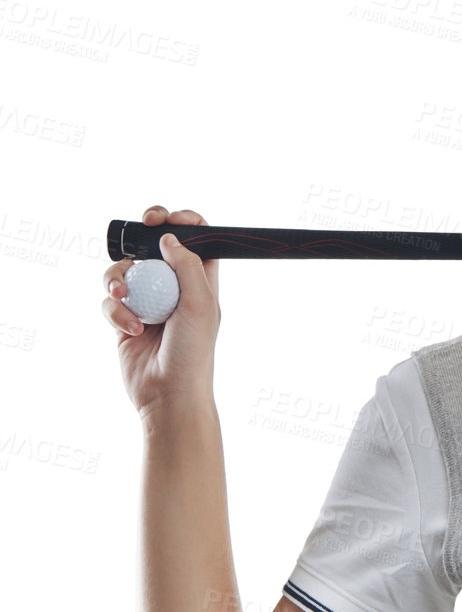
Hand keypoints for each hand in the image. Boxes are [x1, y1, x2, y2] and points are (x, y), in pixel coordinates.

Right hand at [102, 206, 221, 420]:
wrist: (169, 394)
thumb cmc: (193, 353)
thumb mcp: (201, 305)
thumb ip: (188, 267)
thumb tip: (170, 238)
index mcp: (199, 282)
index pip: (195, 241)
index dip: (183, 223)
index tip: (168, 217)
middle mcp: (172, 289)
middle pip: (153, 248)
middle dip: (142, 234)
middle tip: (142, 224)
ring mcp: (146, 303)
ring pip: (123, 271)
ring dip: (118, 278)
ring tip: (123, 296)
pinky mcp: (123, 320)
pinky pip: (109, 302)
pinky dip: (115, 312)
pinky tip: (131, 329)